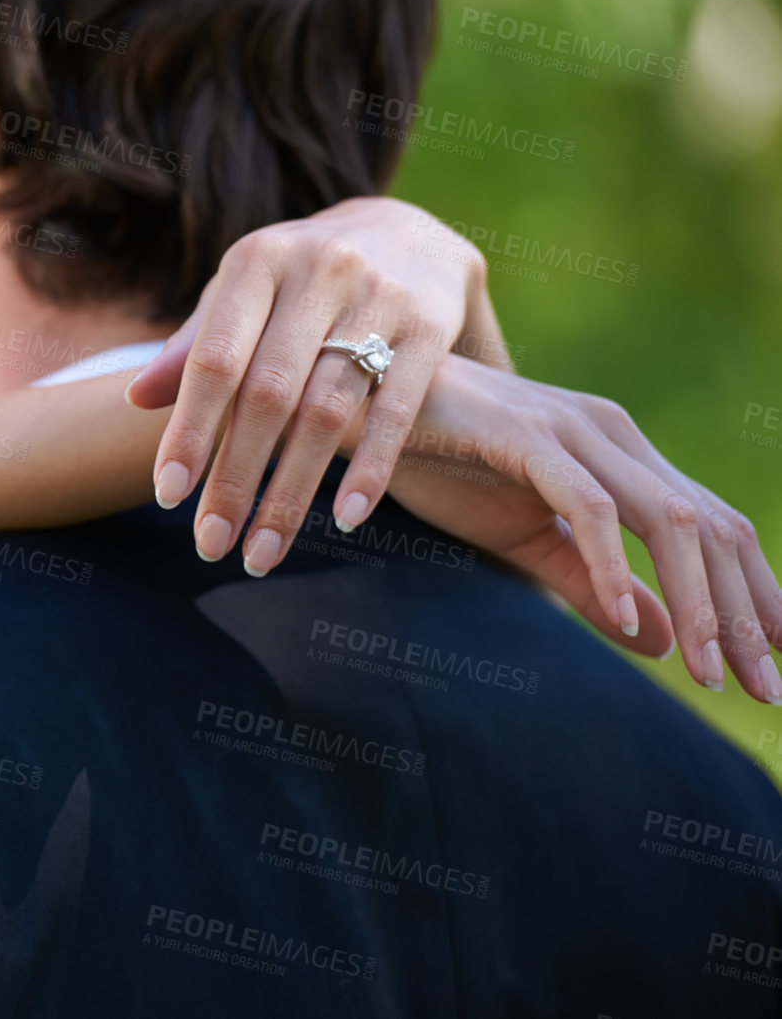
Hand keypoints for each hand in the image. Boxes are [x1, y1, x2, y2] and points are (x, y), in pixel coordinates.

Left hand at [126, 196, 501, 572]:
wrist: (408, 231)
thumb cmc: (297, 279)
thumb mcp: (244, 293)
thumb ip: (196, 344)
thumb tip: (136, 400)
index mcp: (257, 261)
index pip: (215, 359)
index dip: (191, 429)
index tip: (168, 494)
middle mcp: (317, 272)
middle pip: (267, 395)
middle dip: (235, 476)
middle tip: (210, 542)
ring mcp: (379, 298)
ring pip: (327, 412)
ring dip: (292, 492)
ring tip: (262, 550)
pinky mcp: (430, 327)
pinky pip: (395, 410)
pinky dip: (370, 469)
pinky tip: (346, 520)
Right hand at [385, 356, 781, 702]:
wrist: (358, 406)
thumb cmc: (438, 462)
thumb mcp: (525, 537)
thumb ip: (591, 583)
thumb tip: (662, 642)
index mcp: (622, 453)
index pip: (714, 528)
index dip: (754, 597)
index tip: (775, 667)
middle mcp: (613, 433)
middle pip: (709, 527)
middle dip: (743, 614)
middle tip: (765, 691)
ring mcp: (572, 429)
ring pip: (666, 518)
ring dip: (698, 601)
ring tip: (708, 670)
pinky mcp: (524, 435)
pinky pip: (587, 505)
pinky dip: (612, 564)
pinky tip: (625, 617)